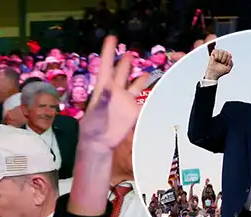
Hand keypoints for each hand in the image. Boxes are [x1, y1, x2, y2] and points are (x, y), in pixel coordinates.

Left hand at [82, 36, 149, 150]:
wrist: (101, 145)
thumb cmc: (94, 129)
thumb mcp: (96, 112)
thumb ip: (104, 99)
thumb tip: (110, 86)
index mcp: (103, 89)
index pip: (107, 66)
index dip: (109, 52)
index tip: (112, 38)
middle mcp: (115, 92)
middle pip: (121, 73)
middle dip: (124, 62)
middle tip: (128, 51)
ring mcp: (125, 101)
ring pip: (134, 85)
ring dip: (139, 77)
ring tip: (145, 72)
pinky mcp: (133, 111)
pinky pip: (144, 100)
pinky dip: (150, 94)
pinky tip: (156, 88)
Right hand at [205, 49, 232, 80]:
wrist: (213, 73)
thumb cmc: (220, 71)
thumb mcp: (228, 69)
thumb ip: (231, 64)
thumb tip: (230, 59)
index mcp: (227, 57)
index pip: (229, 55)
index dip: (227, 60)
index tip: (224, 64)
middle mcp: (223, 54)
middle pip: (226, 53)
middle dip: (223, 59)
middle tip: (221, 63)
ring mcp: (218, 53)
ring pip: (221, 51)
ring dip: (220, 58)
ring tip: (218, 61)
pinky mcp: (213, 53)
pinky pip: (216, 51)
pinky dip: (216, 56)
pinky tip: (215, 59)